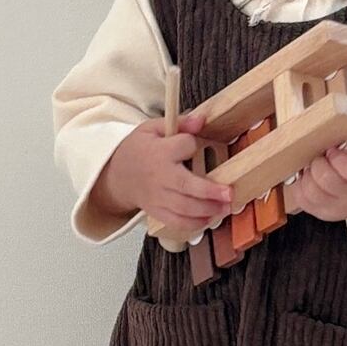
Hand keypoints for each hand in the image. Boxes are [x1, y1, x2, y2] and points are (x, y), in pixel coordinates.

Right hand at [95, 113, 233, 235]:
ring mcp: (158, 197)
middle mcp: (159, 177)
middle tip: (229, 193)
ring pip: (184, 208)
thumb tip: (201, 120)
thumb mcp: (152, 128)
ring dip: (208, 210)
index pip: (184, 146)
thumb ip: (179, 123)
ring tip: (226, 207)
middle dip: (210, 191)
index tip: (193, 143)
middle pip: (186, 186)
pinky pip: (177, 222)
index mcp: (159, 152)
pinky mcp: (157, 212)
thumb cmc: (139, 150)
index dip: (192, 143)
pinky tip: (209, 219)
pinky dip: (194, 224)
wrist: (117, 175)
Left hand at [286, 141, 346, 222]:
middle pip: (326, 179)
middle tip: (322, 155)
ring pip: (310, 190)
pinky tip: (309, 176)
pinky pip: (302, 198)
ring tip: (315, 165)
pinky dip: (300, 184)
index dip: (337, 156)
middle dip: (318, 161)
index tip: (333, 149)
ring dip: (307, 173)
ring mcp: (339, 209)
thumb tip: (328, 125)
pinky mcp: (323, 214)